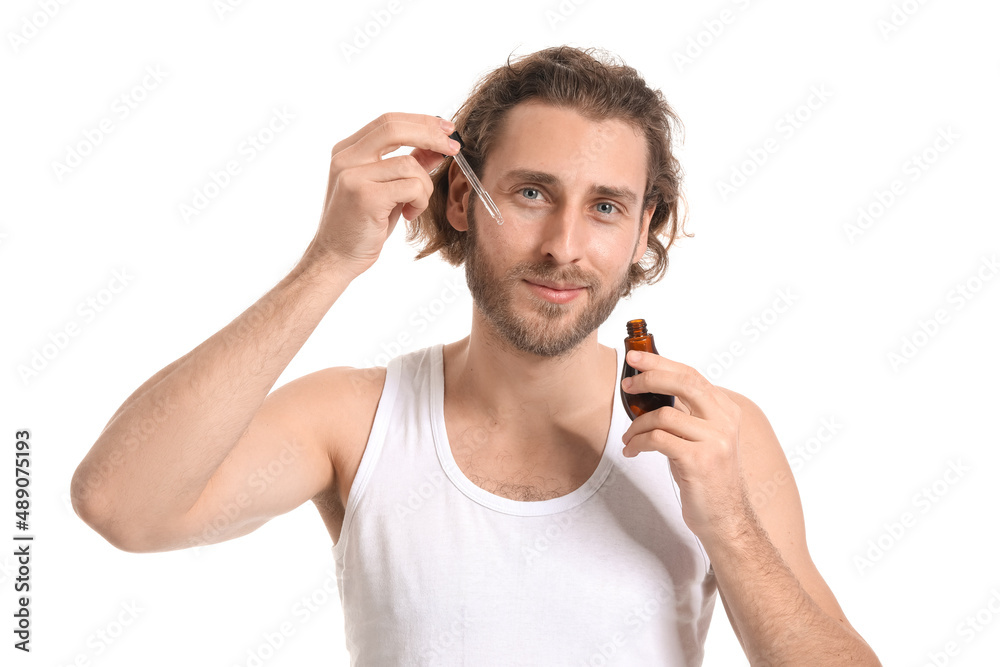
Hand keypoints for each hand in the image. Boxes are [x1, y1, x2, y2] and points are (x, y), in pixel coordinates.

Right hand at [304, 112, 459, 276]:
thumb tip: (437, 147)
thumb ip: (407, 164)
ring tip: (414, 205)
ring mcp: (352, 176)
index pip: (388, 121)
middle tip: (454, 148)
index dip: (421, 121)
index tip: (446, 129)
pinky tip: (408, 214)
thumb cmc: (362, 225)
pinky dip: (420, 200)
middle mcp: (345, 158)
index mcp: (347, 150)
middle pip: (395, 128)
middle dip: (431, 135)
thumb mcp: (387, 189)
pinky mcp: (364, 196)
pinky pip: (411, 186)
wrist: (335, 257)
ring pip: (409, 164)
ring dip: (424, 186)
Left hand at [620, 349, 747, 542]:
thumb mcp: (703, 438)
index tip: (636, 357)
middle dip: (649, 378)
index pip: (691, 375)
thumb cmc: (708, 478)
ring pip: (663, 415)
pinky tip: (632, 451)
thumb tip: (654, 387)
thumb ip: (688, 413)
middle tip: (626, 384)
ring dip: (636, 426)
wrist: (726, 518)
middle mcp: (724, 421)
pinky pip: (657, 439)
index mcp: (726, 411)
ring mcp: (714, 440)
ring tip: (629, 439)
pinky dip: (637, 443)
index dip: (661, 362)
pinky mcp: (699, 460)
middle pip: (683, 383)